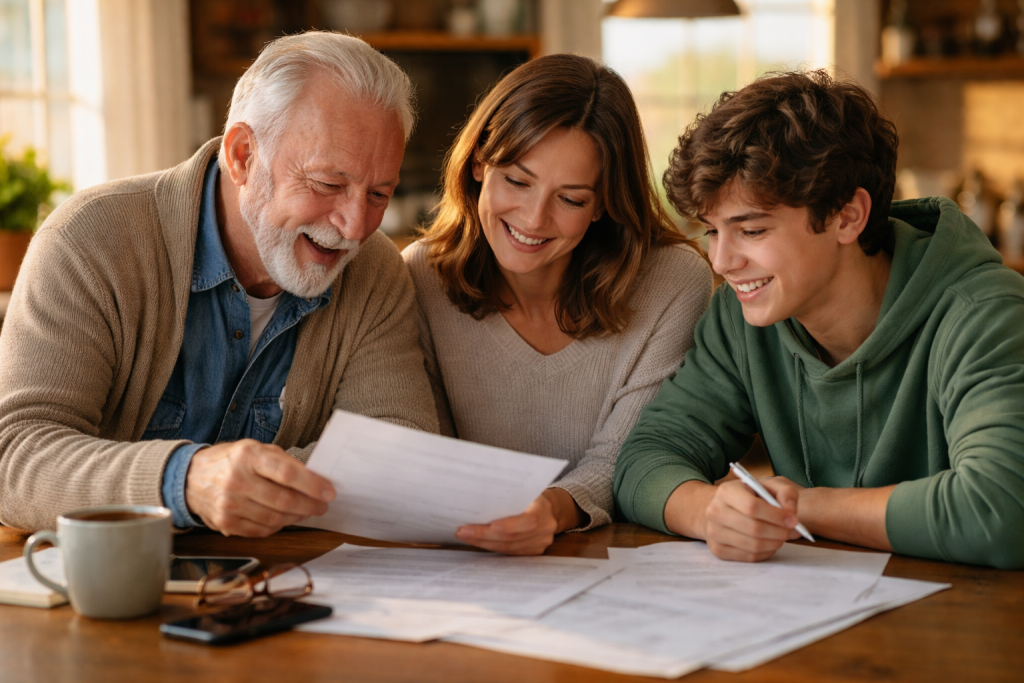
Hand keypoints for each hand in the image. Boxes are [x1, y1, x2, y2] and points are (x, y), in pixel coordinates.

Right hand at [185, 439, 335, 536]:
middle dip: (310, 505)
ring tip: (306, 511)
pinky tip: (285, 518)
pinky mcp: (226, 523)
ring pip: (275, 518)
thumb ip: (283, 462)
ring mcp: (229, 504)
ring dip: (297, 517)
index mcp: (247, 456)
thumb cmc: (231, 461)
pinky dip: (278, 526)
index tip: (328, 491)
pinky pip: (262, 530)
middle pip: (283, 500)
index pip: (286, 473)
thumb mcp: (256, 450)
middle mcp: (236, 481)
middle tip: (322, 505)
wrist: (191, 478)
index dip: (312, 485)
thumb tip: (314, 479)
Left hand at [455, 488, 581, 554]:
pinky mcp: (534, 552)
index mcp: (544, 509)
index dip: (509, 525)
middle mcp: (545, 528)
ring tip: (465, 536)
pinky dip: (492, 547)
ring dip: (484, 543)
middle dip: (484, 535)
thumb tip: (477, 497)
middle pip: (513, 537)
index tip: (489, 525)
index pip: (529, 520)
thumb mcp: (524, 489)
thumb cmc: (530, 495)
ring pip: (508, 548)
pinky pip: (510, 553)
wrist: (549, 509)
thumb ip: (509, 495)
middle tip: (463, 531)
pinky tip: (477, 541)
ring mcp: (541, 543)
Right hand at [702, 476, 804, 561]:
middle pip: (754, 529)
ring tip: (782, 536)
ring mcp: (713, 532)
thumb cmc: (750, 496)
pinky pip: (749, 557)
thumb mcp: (768, 485)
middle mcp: (714, 512)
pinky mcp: (717, 549)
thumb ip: (786, 493)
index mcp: (726, 492)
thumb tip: (791, 512)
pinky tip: (770, 542)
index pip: (752, 507)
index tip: (793, 520)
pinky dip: (766, 552)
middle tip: (791, 530)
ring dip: (775, 543)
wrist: (723, 508)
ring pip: (753, 546)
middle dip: (779, 532)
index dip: (776, 516)